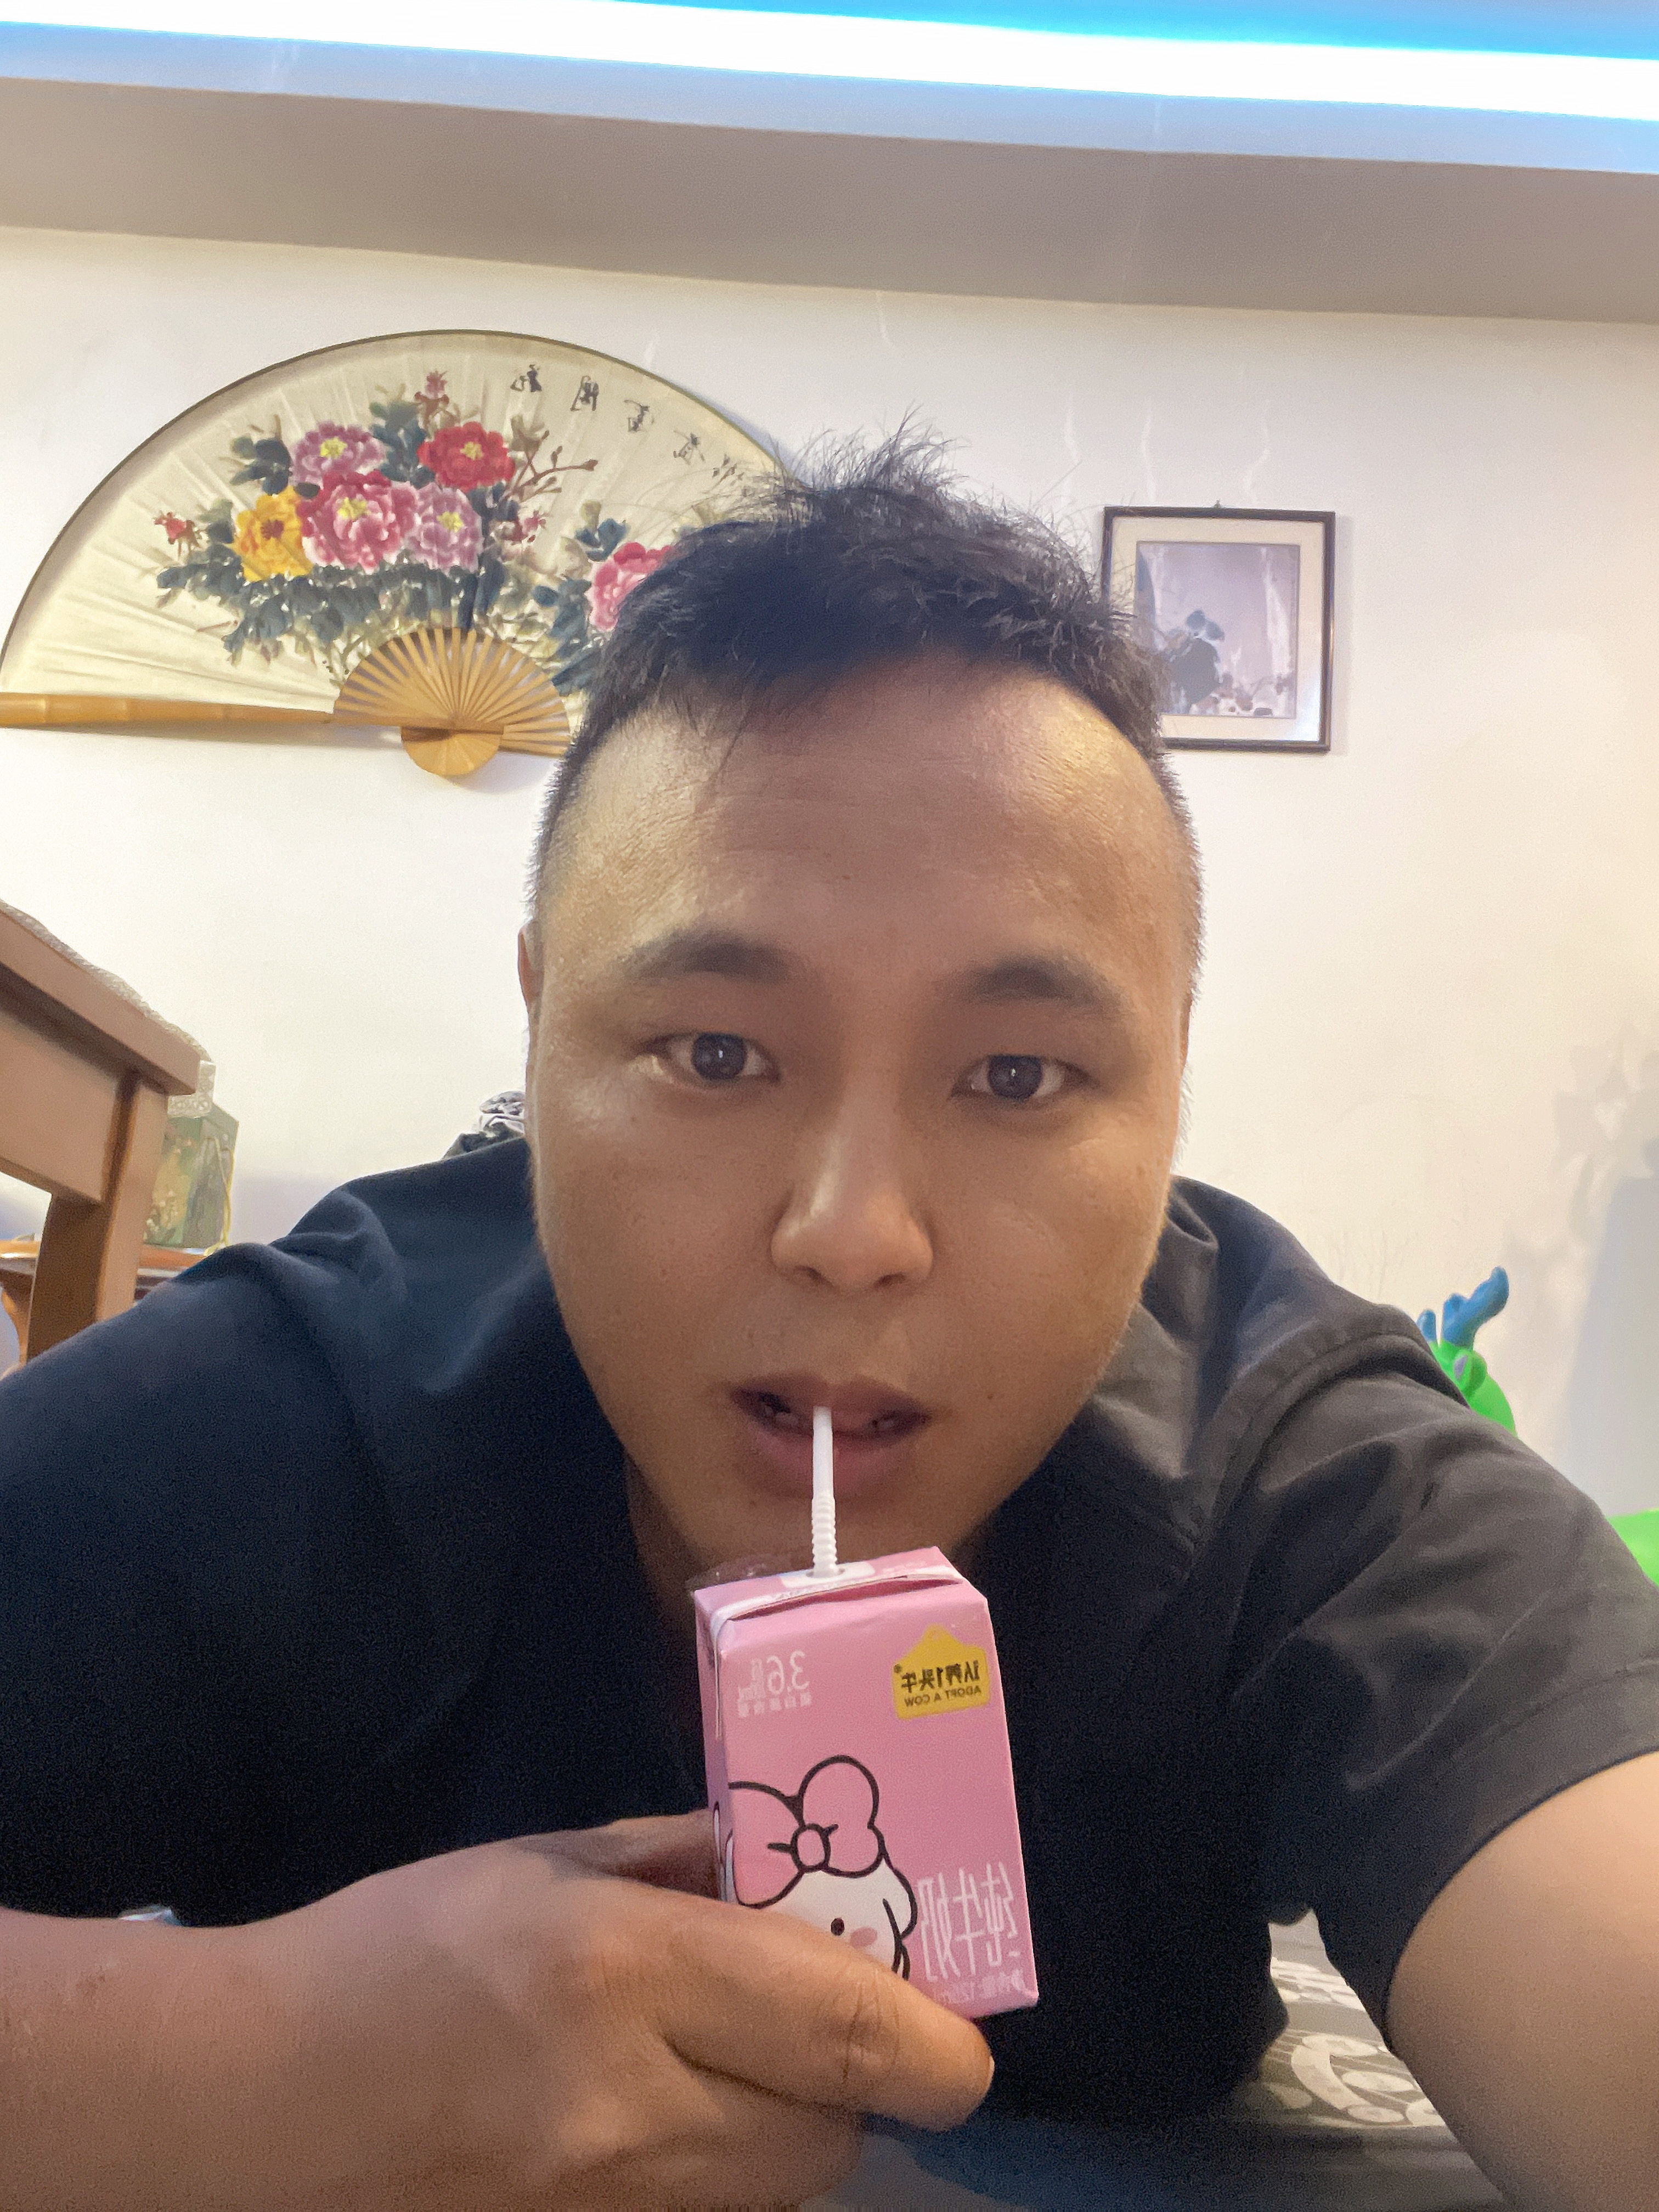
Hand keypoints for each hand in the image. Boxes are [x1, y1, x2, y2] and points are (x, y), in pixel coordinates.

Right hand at [239, 1812, 992, 2209]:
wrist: (257, 2099)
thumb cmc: (404, 1945)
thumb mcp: (548, 1863)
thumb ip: (683, 1863)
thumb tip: (793, 1867)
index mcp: (626, 1972)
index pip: (848, 2030)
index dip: (937, 2039)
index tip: (959, 2025)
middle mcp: (634, 2106)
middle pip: (833, 2131)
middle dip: (865, 2078)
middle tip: (839, 2018)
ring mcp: (607, 2206)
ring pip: (782, 2188)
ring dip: (800, 2127)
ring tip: (747, 2058)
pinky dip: (731, 2170)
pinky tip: (678, 2113)